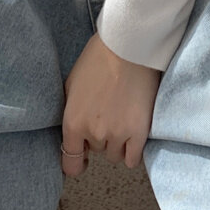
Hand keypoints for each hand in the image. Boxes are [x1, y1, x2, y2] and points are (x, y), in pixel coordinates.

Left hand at [61, 31, 160, 177]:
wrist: (128, 45)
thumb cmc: (98, 57)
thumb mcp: (72, 83)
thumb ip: (71, 111)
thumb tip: (72, 132)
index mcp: (73, 122)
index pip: (70, 163)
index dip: (76, 160)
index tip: (82, 156)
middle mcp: (94, 133)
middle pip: (96, 150)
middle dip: (100, 136)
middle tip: (107, 113)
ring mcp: (118, 134)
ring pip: (115, 155)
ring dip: (117, 142)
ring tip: (122, 117)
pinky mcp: (139, 132)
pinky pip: (133, 159)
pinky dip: (132, 150)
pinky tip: (133, 133)